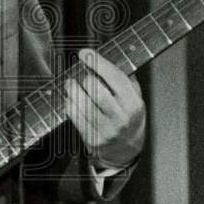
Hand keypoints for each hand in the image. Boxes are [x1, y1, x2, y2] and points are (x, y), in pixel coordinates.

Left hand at [64, 48, 145, 170]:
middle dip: (85, 77)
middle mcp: (121, 117)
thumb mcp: (135, 98)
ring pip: (82, 103)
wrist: (126, 150)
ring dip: (72, 88)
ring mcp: (106, 129)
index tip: (85, 53)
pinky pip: (74, 116)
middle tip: (81, 73)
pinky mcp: (92, 138)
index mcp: (133, 103)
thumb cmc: (128, 118)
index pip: (115, 77)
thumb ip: (124, 78)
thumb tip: (106, 57)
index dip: (98, 62)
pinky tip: (71, 99)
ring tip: (71, 83)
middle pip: (96, 89)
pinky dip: (69, 103)